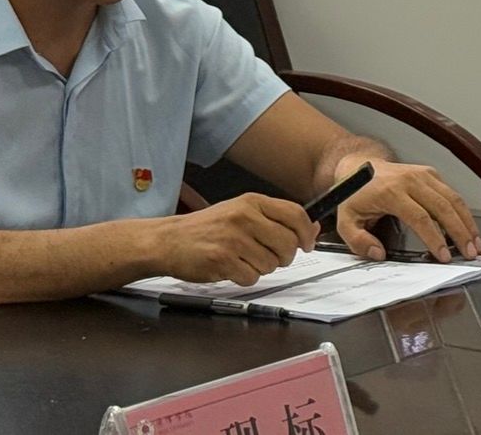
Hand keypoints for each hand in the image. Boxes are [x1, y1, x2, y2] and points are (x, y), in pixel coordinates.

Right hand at [155, 192, 317, 285]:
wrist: (168, 240)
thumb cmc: (206, 228)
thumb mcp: (241, 212)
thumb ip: (275, 219)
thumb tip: (312, 229)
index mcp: (252, 202)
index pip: (295, 214)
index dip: (306, 233)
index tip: (307, 244)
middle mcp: (244, 217)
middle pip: (288, 243)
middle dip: (284, 256)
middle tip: (271, 257)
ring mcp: (233, 239)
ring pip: (271, 264)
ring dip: (262, 268)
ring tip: (243, 259)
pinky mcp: (222, 260)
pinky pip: (251, 277)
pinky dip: (245, 278)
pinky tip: (232, 268)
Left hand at [335, 159, 480, 262]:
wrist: (360, 166)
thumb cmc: (356, 195)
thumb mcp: (346, 220)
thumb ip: (358, 240)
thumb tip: (378, 253)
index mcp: (391, 192)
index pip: (420, 217)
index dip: (435, 238)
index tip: (443, 256)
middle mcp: (411, 180)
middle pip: (444, 207)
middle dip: (460, 232)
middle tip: (470, 252)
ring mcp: (423, 174)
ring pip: (453, 198)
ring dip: (467, 222)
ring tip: (475, 243)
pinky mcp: (431, 173)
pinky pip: (451, 193)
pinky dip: (463, 211)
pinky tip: (468, 227)